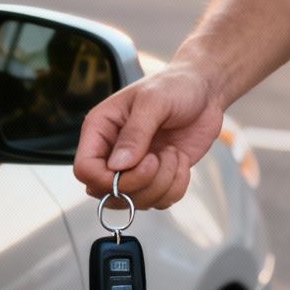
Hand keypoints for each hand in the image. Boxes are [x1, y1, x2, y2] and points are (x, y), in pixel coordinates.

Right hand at [73, 66, 226, 210]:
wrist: (204, 91)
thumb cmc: (175, 86)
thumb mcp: (153, 101)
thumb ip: (135, 133)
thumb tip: (118, 165)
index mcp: (100, 130)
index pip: (85, 169)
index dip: (108, 179)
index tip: (141, 163)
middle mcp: (112, 152)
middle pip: (108, 193)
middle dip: (140, 184)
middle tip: (159, 158)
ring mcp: (134, 168)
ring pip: (135, 202)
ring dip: (162, 183)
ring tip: (172, 154)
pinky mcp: (157, 178)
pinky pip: (160, 202)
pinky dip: (176, 187)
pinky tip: (180, 161)